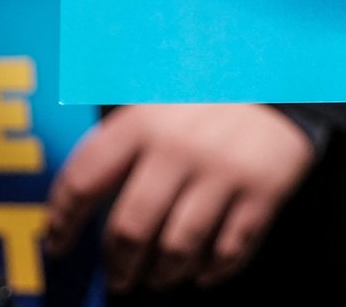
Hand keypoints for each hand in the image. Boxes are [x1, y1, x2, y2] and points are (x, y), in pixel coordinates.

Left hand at [46, 104, 317, 290]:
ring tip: (159, 276)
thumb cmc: (210, 85)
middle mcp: (179, 148)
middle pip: (130, 229)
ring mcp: (223, 172)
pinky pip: (230, 248)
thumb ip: (117, 125)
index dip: (63, 221)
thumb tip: (74, 183)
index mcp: (142, 120)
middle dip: (119, 263)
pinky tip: (203, 270)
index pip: (82, 182)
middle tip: (119, 275)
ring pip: (178, 248)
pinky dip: (213, 269)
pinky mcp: (263, 190)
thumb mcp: (156, 86)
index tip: (59, 242)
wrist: (287, 68)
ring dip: (162, 273)